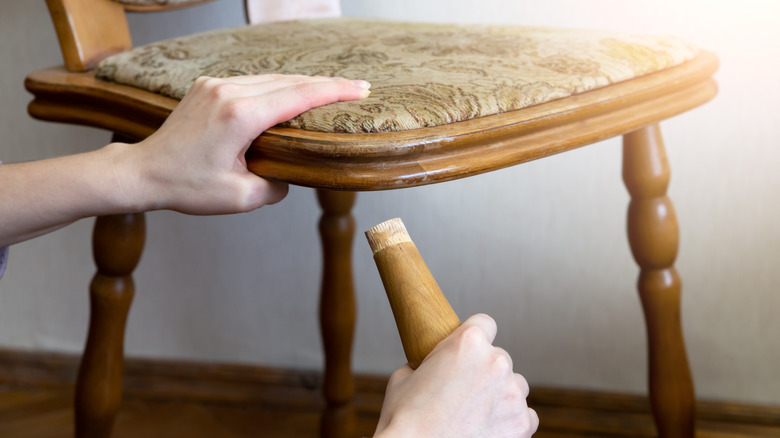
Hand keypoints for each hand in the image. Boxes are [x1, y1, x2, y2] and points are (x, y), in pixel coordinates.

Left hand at [118, 74, 370, 214]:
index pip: (299, 96)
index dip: (334, 91)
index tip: (361, 89)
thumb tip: (292, 174)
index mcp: (240, 116)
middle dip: (326, 84)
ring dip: (302, 83)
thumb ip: (277, 185)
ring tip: (331, 90)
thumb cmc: (187, 186)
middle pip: (290, 81)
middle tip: (358, 88)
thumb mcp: (241, 197)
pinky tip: (292, 93)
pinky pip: (252, 81)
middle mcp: (228, 92)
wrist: (143, 172)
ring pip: (271, 78)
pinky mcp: (207, 86)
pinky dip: (277, 86)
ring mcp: (215, 85)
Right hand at [374, 314, 537, 437]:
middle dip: (484, 371)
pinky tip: (489, 428)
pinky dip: (510, 421)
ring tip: (475, 414)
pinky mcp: (522, 423)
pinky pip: (526, 415)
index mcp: (468, 342)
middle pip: (499, 358)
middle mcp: (496, 362)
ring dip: (500, 395)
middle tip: (463, 392)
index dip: (474, 336)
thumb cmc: (405, 420)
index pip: (485, 323)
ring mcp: (512, 394)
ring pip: (514, 386)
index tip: (469, 351)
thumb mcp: (405, 376)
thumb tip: (435, 366)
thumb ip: (428, 363)